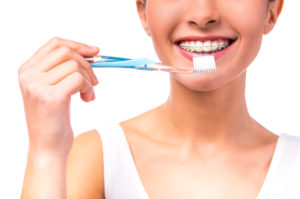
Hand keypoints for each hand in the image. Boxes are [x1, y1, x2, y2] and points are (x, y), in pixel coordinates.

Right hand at [18, 37, 98, 154]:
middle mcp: (28, 75)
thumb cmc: (54, 119)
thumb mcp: (54, 89)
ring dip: (89, 79)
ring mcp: (38, 85)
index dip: (77, 45)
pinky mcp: (51, 96)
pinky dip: (89, 88)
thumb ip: (64, 69)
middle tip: (94, 80)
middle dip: (86, 64)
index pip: (54, 44)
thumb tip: (92, 51)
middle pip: (65, 51)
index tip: (94, 51)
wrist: (48, 147)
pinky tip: (87, 99)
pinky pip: (79, 79)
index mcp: (27, 70)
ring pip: (75, 65)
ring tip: (89, 93)